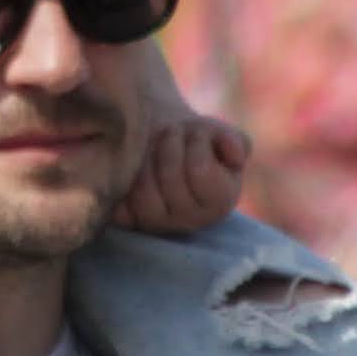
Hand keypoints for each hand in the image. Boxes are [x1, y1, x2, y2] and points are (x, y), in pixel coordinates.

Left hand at [119, 105, 250, 237]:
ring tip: (152, 145)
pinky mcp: (128, 221)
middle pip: (170, 178)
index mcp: (220, 203)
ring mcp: (156, 225)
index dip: (196, 141)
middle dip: (169, 143)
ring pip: (144, 191)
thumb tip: (235, 157)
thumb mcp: (219, 135)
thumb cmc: (193, 139)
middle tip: (170, 132)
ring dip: (145, 157)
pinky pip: (121, 201)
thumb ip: (234, 142)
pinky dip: (124, 176)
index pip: (201, 171)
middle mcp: (190, 221)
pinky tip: (133, 165)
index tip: (194, 130)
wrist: (157, 142)